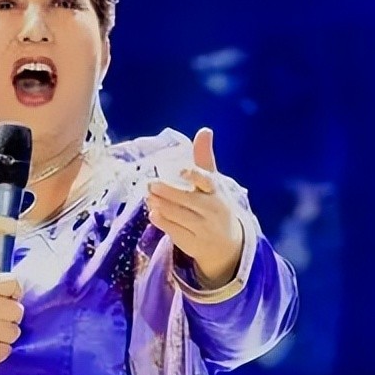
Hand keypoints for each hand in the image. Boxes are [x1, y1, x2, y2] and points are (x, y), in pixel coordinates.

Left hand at [146, 127, 244, 287]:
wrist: (226, 244)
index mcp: (216, 191)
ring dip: (160, 205)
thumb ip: (204, 158)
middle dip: (167, 192)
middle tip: (150, 185)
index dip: (195, 175)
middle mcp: (211, 209)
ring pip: (178, 215)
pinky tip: (153, 212)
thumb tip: (205, 130)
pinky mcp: (193, 243)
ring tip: (149, 197)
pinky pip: (174, 231)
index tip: (182, 171)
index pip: (207, 181)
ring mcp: (203, 228)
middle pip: (187, 200)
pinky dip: (162, 221)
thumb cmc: (214, 204)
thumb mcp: (212, 182)